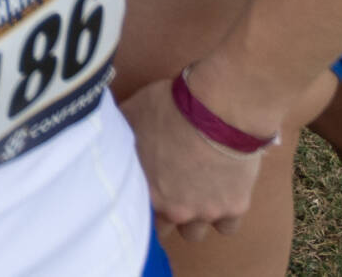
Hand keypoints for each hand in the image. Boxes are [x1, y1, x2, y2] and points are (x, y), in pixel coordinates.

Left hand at [119, 73, 269, 242]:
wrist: (217, 109)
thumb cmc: (170, 108)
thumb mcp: (130, 115)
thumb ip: (118, 135)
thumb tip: (107, 134)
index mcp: (145, 191)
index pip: (134, 214)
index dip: (139, 200)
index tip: (144, 187)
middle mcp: (173, 210)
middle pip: (164, 228)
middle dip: (165, 211)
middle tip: (170, 189)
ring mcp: (205, 211)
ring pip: (194, 233)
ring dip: (193, 217)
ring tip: (195, 193)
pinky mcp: (234, 207)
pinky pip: (227, 225)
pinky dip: (225, 213)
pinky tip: (221, 194)